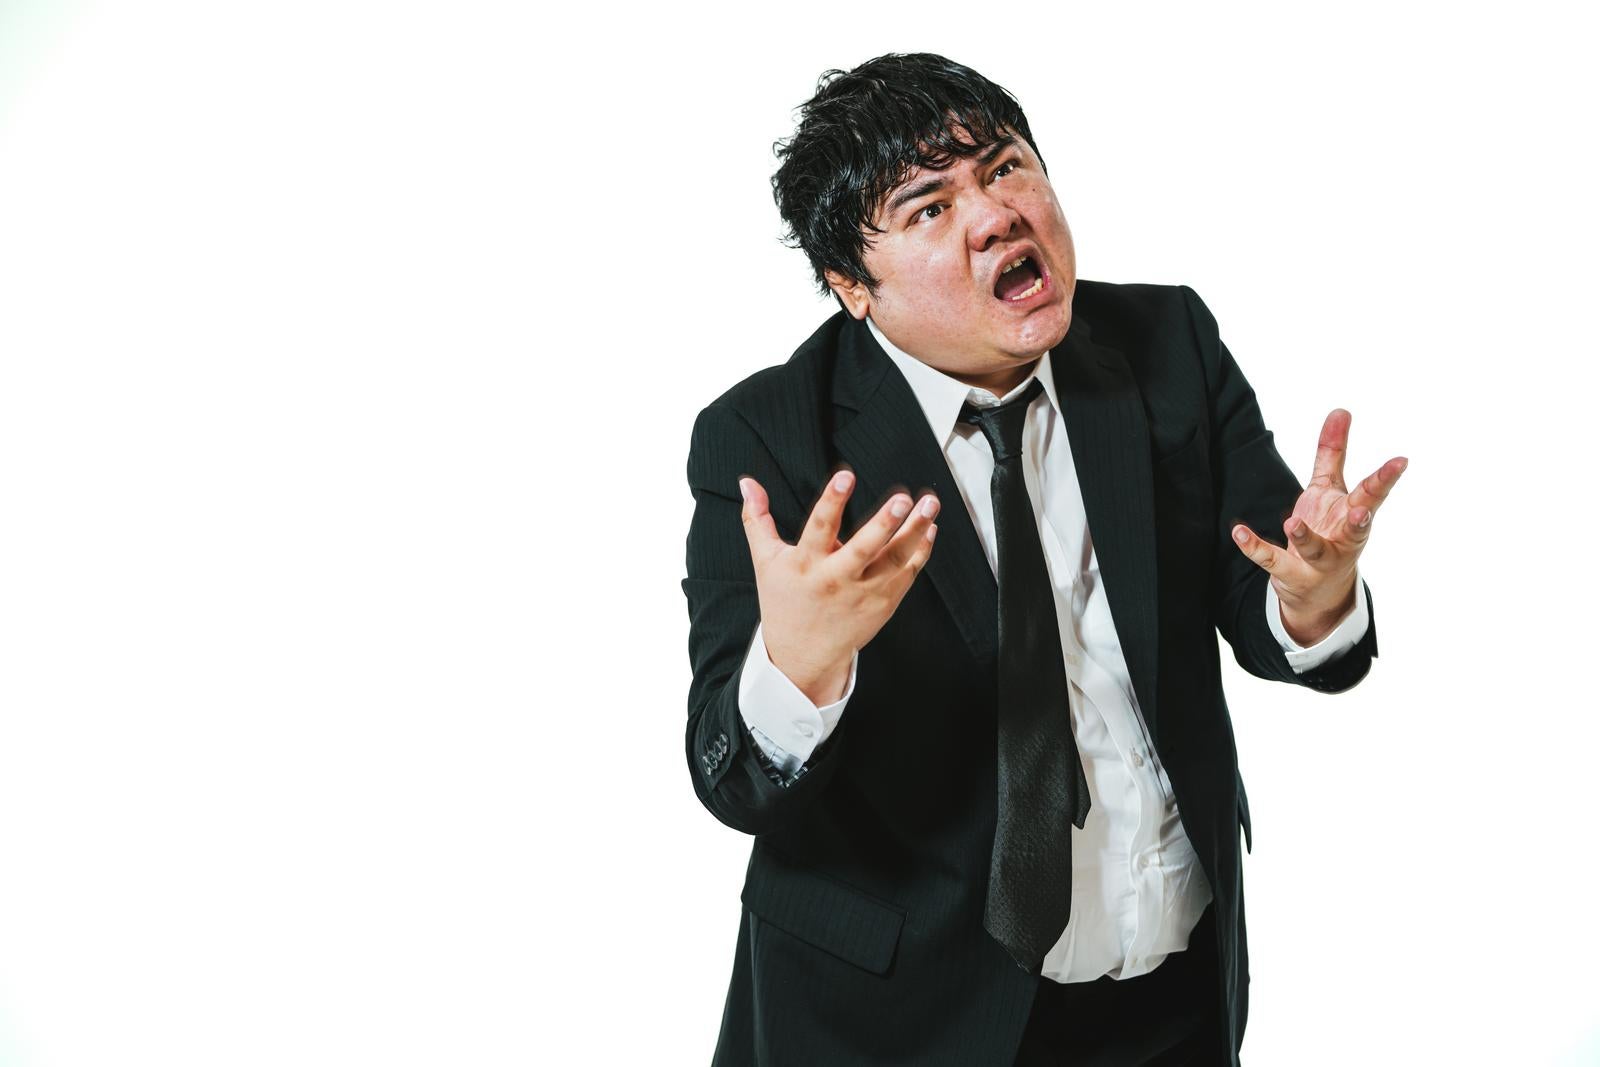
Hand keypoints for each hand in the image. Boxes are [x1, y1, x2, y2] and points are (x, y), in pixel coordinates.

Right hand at [739, 470, 938, 703]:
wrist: (803, 655)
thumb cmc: (784, 602)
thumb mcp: (766, 561)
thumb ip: (758, 519)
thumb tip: (747, 483)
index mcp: (806, 564)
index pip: (819, 527)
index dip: (832, 501)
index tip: (845, 476)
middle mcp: (837, 579)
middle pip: (864, 549)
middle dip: (884, 523)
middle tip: (902, 499)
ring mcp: (864, 593)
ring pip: (895, 559)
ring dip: (916, 530)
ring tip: (930, 503)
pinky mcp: (883, 603)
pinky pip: (908, 573)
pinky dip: (921, 550)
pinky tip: (929, 527)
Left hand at [1230, 409, 1406, 645]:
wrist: (1318, 590)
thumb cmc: (1329, 529)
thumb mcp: (1330, 490)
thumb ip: (1333, 453)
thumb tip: (1341, 410)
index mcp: (1352, 515)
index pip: (1372, 494)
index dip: (1386, 478)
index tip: (1400, 461)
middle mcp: (1342, 540)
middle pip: (1356, 528)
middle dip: (1361, 519)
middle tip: (1361, 509)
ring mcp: (1318, 561)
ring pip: (1314, 550)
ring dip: (1305, 537)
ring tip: (1293, 522)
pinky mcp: (1290, 573)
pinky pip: (1271, 560)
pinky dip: (1254, 547)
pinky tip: (1239, 532)